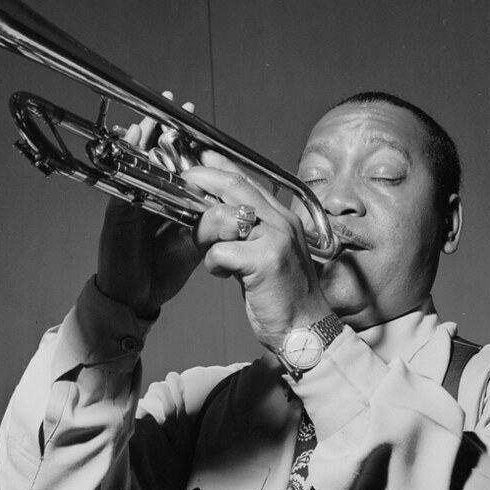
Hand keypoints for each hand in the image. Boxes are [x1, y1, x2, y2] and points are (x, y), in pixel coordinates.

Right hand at [95, 92, 200, 317]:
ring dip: (143, 137)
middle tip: (171, 102)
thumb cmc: (161, 270)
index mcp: (168, 202)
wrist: (137, 296)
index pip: (177, 165)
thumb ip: (210, 226)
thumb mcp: (193, 245)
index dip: (186, 142)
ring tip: (151, 114)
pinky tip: (131, 141)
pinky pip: (121, 181)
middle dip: (162, 129)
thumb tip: (233, 210)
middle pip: (153, 156)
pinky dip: (125, 161)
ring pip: (135, 163)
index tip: (196, 119)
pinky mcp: (117, 214)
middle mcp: (148, 198)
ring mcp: (131, 203)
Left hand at [183, 153, 333, 352]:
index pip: (248, 181)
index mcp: (282, 219)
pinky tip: (225, 276)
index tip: (200, 158)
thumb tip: (216, 219)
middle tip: (182, 180)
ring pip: (223, 216)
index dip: (221, 166)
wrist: (307, 331)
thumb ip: (247, 235)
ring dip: (203, 232)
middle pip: (235, 185)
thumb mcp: (266, 257)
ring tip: (206, 249)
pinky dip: (213, 264)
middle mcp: (282, 222)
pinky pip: (221, 251)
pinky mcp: (266, 260)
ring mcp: (276, 239)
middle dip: (202, 179)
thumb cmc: (283, 298)